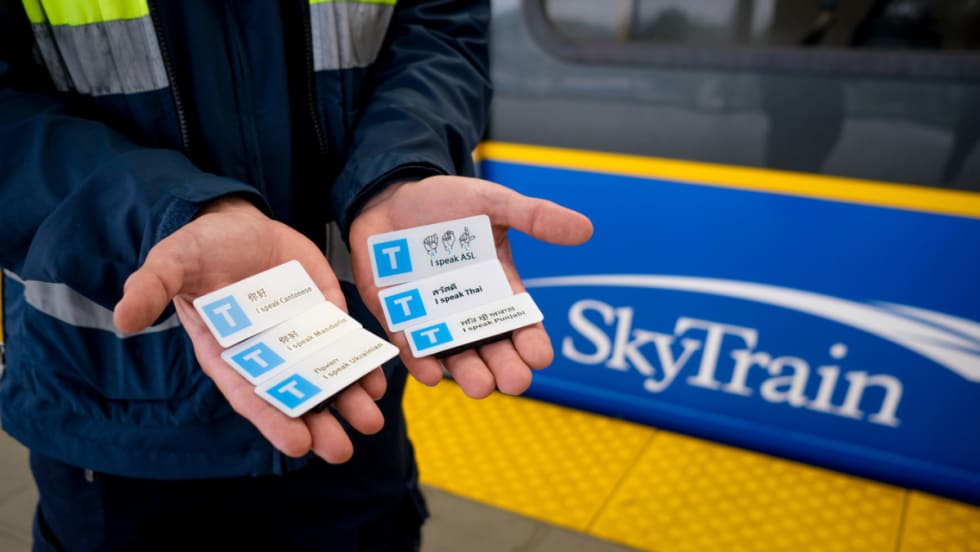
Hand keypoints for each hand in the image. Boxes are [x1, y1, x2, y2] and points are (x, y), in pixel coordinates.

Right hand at [113, 196, 385, 462]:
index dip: (274, 421)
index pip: (253, 397)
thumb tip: (123, 319)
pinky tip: (379, 378)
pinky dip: (362, 362)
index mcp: (229, 354)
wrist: (236, 221)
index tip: (297, 445)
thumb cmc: (199, 248)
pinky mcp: (324, 313)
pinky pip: (346, 343)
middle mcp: (269, 354)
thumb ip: (152, 288)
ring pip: (328, 377)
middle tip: (343, 450)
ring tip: (371, 421)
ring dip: (350, 400)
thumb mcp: (173, 262)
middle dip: (320, 425)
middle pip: (296, 397)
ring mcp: (300, 336)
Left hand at [349, 175, 592, 397]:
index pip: (521, 324)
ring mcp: (432, 315)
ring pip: (453, 352)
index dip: (532, 342)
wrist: (390, 195)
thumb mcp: (493, 203)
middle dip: (505, 367)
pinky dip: (419, 359)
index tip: (540, 356)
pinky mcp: (397, 314)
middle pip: (491, 348)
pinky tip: (429, 373)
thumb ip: (534, 216)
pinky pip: (409, 343)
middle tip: (514, 383)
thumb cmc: (446, 201)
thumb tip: (585, 229)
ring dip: (467, 372)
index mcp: (497, 287)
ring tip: (479, 386)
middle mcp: (467, 309)